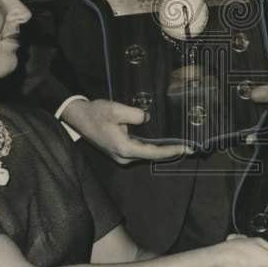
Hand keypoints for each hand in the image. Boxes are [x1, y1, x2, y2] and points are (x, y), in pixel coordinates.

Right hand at [62, 98, 191, 165]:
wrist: (78, 117)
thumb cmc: (95, 113)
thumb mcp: (116, 110)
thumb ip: (135, 114)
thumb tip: (148, 118)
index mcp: (124, 148)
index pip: (154, 152)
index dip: (172, 150)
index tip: (187, 148)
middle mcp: (124, 156)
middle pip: (152, 156)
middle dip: (170, 151)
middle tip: (189, 146)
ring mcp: (121, 156)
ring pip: (146, 154)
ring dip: (161, 150)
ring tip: (179, 144)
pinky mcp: (119, 152)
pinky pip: (139, 151)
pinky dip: (151, 147)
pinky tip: (162, 141)